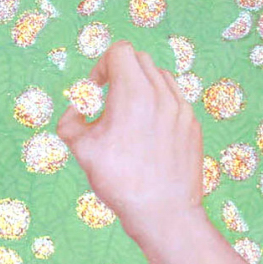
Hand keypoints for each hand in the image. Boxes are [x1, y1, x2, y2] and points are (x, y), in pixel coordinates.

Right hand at [57, 40, 203, 239]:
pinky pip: (173, 97)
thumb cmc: (119, 180)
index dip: (101, 67)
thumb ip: (70, 120)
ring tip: (130, 115)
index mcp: (133, 93)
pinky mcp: (192, 123)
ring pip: (158, 75)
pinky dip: (157, 101)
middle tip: (110, 101)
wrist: (162, 212)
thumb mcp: (80, 148)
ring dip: (140, 85)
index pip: (119, 51)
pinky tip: (148, 129)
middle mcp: (161, 94)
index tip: (97, 92)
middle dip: (119, 73)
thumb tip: (76, 110)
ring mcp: (181, 108)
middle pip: (139, 59)